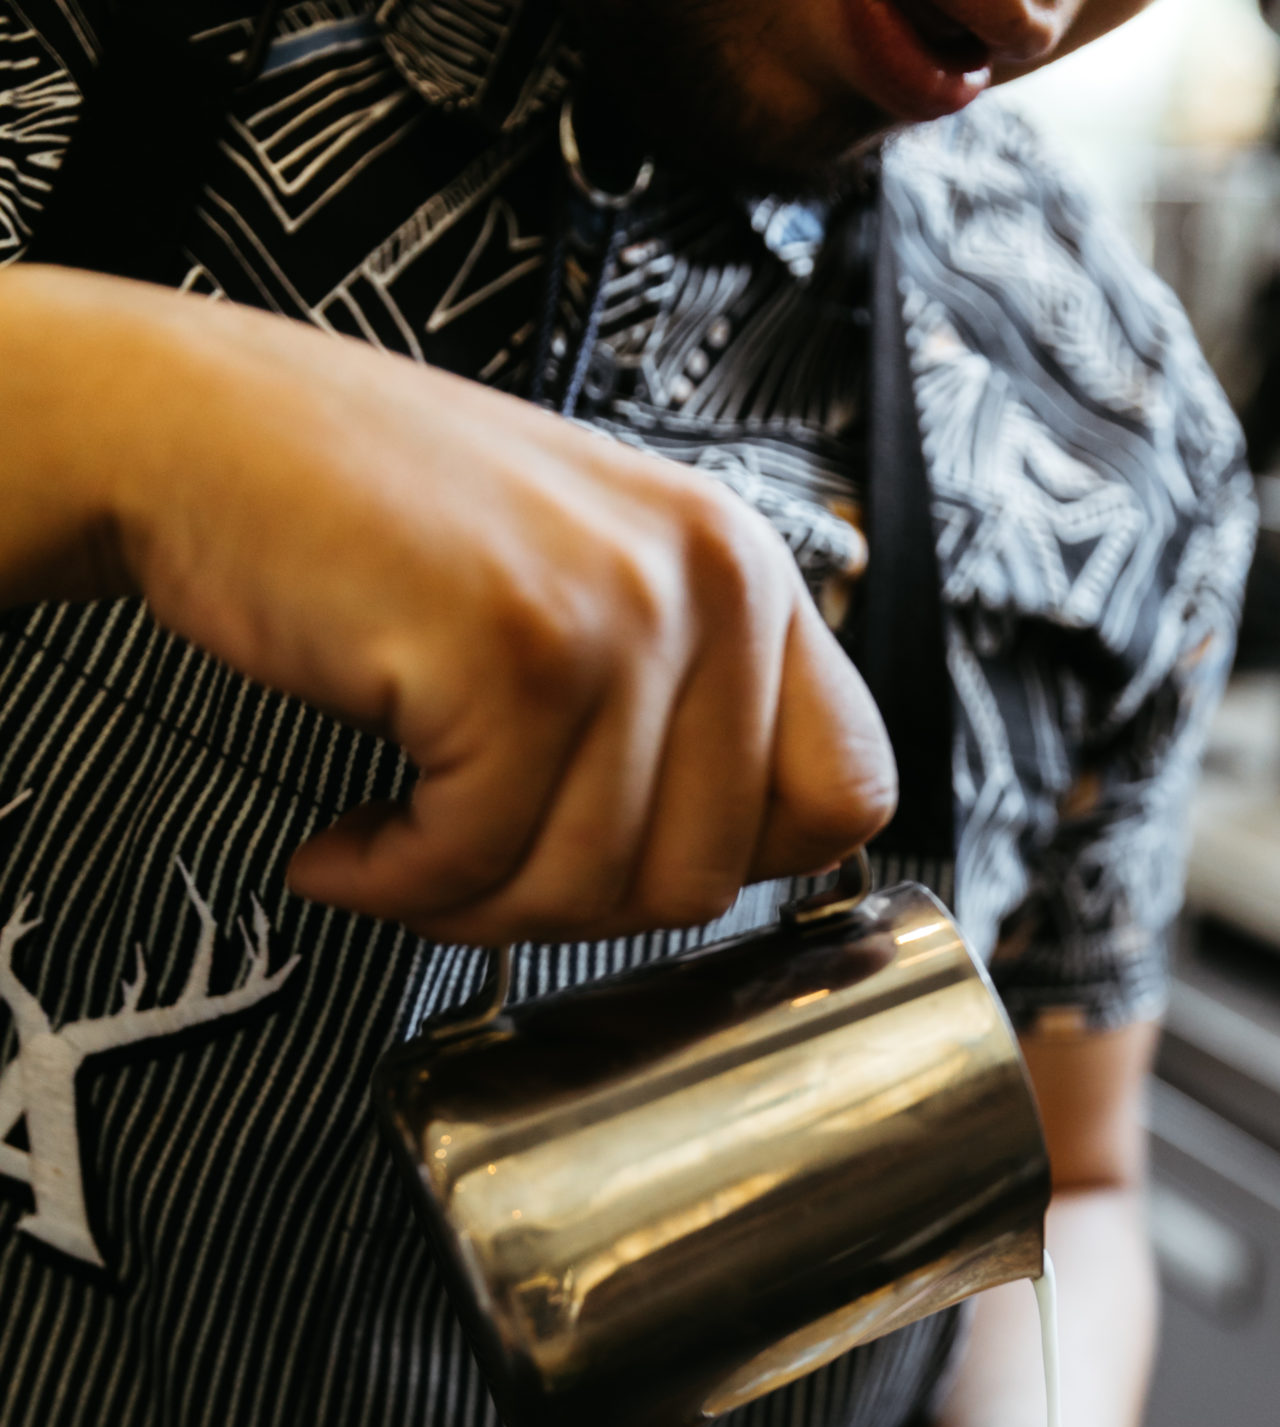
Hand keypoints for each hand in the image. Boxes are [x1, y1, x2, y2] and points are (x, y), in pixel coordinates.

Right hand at [0, 267, 894, 942]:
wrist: (196, 431)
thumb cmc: (376, 524)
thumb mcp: (583, 589)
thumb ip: (681, 709)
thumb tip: (733, 876)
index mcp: (745, 567)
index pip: (848, 793)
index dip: (741, 865)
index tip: (622, 858)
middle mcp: (709, 577)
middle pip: (703, 881)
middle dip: (565, 908)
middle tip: (466, 865)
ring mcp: (617, 612)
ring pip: (589, 890)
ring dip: (465, 902)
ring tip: (394, 842)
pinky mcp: (513, 654)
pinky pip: (476, 862)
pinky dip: (392, 882)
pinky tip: (346, 840)